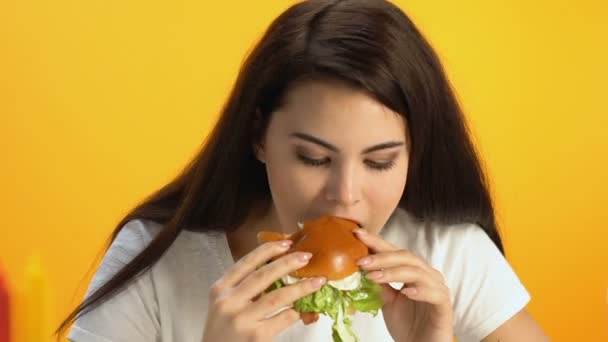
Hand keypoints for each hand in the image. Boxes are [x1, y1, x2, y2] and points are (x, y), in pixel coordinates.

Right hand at [202, 240, 326, 341]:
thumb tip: (279, 270)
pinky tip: (308, 308)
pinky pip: (284, 318)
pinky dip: (298, 311)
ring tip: (317, 281)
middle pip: (264, 275)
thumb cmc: (222, 332)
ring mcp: (243, 319)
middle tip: (306, 257)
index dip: (268, 250)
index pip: (246, 263)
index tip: (286, 243)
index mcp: (220, 289)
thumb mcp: (224, 305)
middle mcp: (229, 301)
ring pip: (278, 296)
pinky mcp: (257, 336)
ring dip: (301, 287)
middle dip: (288, 263)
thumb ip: (244, 288)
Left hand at [354, 229, 453, 341]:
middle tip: (361, 261)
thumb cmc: (407, 325)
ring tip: (374, 276)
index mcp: (413, 271)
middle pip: (405, 257)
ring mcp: (437, 288)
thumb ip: (379, 283)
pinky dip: (420, 290)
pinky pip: (434, 293)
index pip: (394, 252)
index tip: (358, 234)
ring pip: (417, 272)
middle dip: (382, 256)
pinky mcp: (444, 304)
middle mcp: (427, 275)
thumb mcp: (387, 301)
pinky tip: (405, 292)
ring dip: (394, 272)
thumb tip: (361, 266)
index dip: (377, 242)